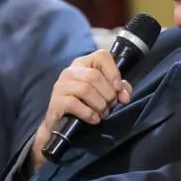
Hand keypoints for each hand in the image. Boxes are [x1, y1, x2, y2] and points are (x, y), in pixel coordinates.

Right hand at [30, 49, 132, 164]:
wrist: (62, 123)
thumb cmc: (85, 105)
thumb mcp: (104, 93)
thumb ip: (118, 90)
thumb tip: (125, 96)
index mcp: (84, 64)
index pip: (101, 56)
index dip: (113, 72)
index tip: (118, 88)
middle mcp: (71, 71)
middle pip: (94, 76)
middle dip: (108, 94)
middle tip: (110, 105)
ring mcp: (61, 85)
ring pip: (85, 89)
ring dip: (99, 104)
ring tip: (103, 113)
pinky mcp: (56, 101)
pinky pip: (74, 103)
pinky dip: (88, 113)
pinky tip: (94, 119)